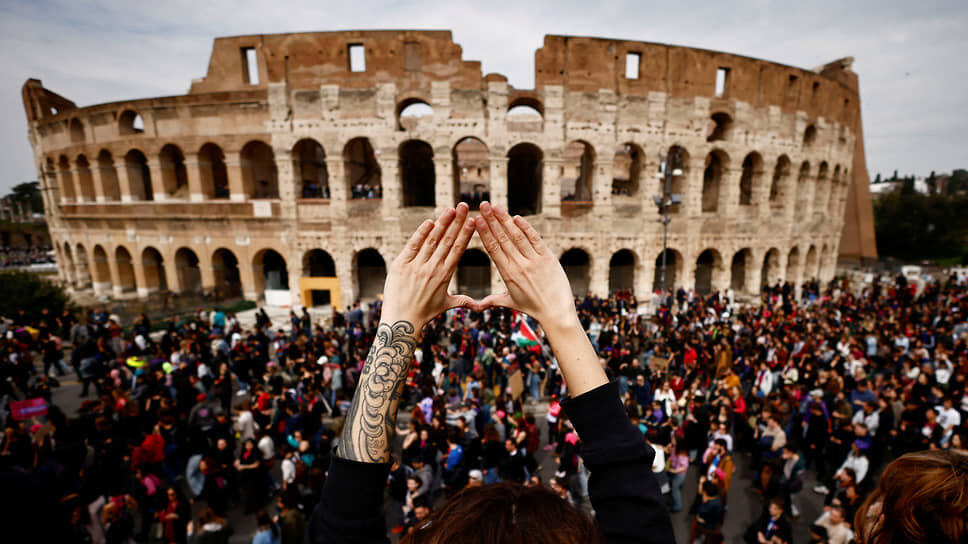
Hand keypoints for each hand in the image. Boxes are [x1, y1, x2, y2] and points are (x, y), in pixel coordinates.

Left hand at [380, 203, 475, 328]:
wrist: (401, 321)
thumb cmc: (424, 313)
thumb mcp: (446, 305)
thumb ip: (463, 301)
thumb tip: (480, 307)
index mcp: (445, 276)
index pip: (458, 250)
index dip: (465, 234)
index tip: (473, 220)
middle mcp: (432, 269)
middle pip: (447, 240)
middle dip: (457, 222)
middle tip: (465, 206)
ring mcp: (416, 266)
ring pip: (432, 240)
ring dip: (442, 223)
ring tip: (450, 209)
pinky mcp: (400, 265)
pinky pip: (413, 246)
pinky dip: (421, 233)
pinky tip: (430, 222)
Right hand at [474, 202, 576, 329]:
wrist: (556, 312)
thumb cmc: (532, 308)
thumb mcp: (510, 302)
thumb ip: (492, 300)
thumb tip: (476, 306)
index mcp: (508, 274)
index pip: (493, 249)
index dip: (484, 232)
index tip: (477, 219)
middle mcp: (520, 265)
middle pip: (502, 238)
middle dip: (492, 220)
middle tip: (483, 205)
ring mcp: (535, 260)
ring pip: (517, 236)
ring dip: (505, 220)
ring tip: (496, 207)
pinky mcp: (548, 258)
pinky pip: (535, 240)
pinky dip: (526, 228)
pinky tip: (516, 218)